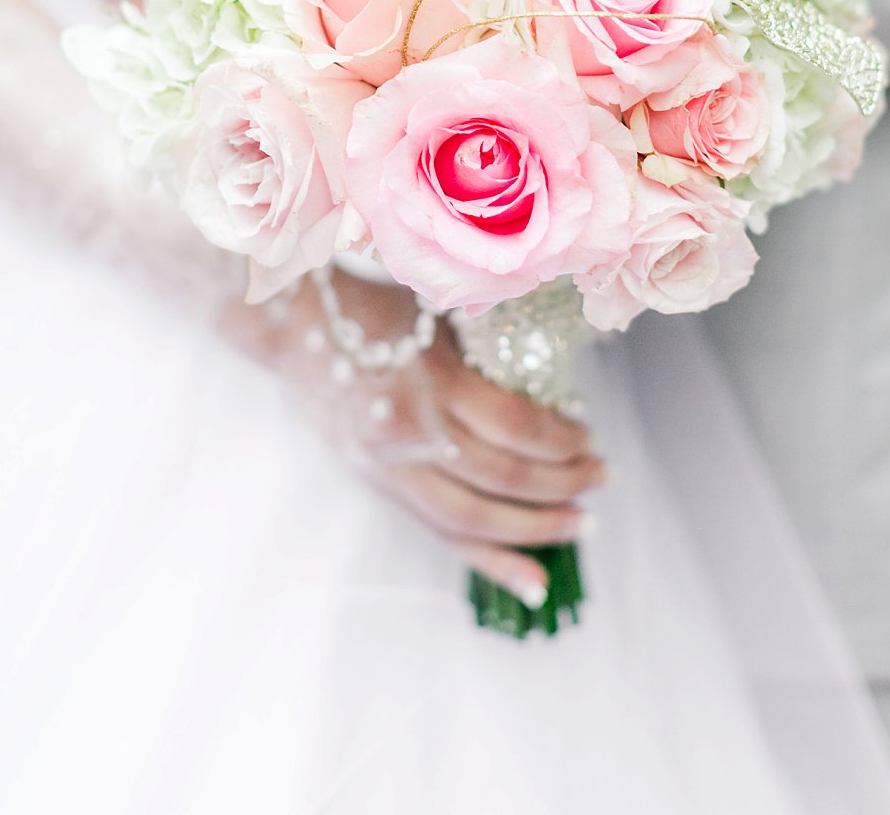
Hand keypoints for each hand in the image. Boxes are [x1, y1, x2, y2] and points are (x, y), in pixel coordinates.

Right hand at [235, 271, 606, 607]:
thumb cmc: (371, 308)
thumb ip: (487, 353)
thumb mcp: (436, 312)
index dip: (565, 442)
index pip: (518, 428)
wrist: (288, 327)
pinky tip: (529, 581)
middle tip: (600, 480)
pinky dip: (487, 560)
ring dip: (536, 528)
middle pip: (504, 476)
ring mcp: (387, 464)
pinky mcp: (374, 483)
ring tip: (579, 525)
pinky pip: (438, 531)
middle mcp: (409, 429)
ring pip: (473, 517)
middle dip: (564, 485)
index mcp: (432, 377)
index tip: (591, 438)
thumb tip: (556, 396)